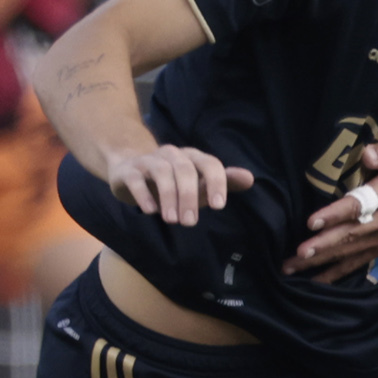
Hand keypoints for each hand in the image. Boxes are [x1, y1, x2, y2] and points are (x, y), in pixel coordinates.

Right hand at [108, 144, 253, 226]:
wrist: (128, 169)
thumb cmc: (171, 182)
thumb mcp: (198, 184)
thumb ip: (221, 183)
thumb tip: (249, 179)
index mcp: (191, 157)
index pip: (209, 163)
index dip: (216, 182)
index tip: (218, 206)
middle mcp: (171, 155)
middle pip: (184, 170)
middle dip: (189, 196)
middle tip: (190, 223)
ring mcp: (148, 161)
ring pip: (161, 173)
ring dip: (169, 197)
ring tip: (172, 220)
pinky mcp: (128, 171)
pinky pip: (136, 179)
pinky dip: (144, 194)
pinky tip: (150, 210)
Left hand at [284, 135, 377, 281]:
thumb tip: (367, 154)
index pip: (358, 206)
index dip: (334, 215)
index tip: (312, 222)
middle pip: (349, 235)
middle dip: (322, 246)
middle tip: (298, 254)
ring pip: (349, 253)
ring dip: (322, 262)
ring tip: (294, 268)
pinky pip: (358, 262)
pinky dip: (337, 273)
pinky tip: (317, 281)